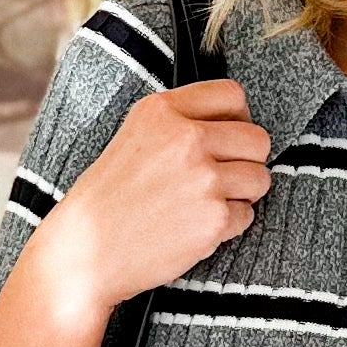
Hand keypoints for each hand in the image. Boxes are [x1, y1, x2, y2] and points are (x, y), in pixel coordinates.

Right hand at [41, 81, 270, 319]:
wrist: (86, 250)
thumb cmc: (107, 199)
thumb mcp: (134, 137)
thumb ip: (178, 123)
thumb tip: (232, 124)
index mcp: (162, 111)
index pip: (231, 95)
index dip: (239, 118)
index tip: (232, 135)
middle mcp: (186, 138)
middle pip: (257, 138)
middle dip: (248, 160)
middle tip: (225, 177)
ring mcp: (203, 179)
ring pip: (260, 178)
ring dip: (243, 194)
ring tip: (208, 203)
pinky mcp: (214, 218)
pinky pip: (247, 215)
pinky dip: (229, 225)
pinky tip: (196, 227)